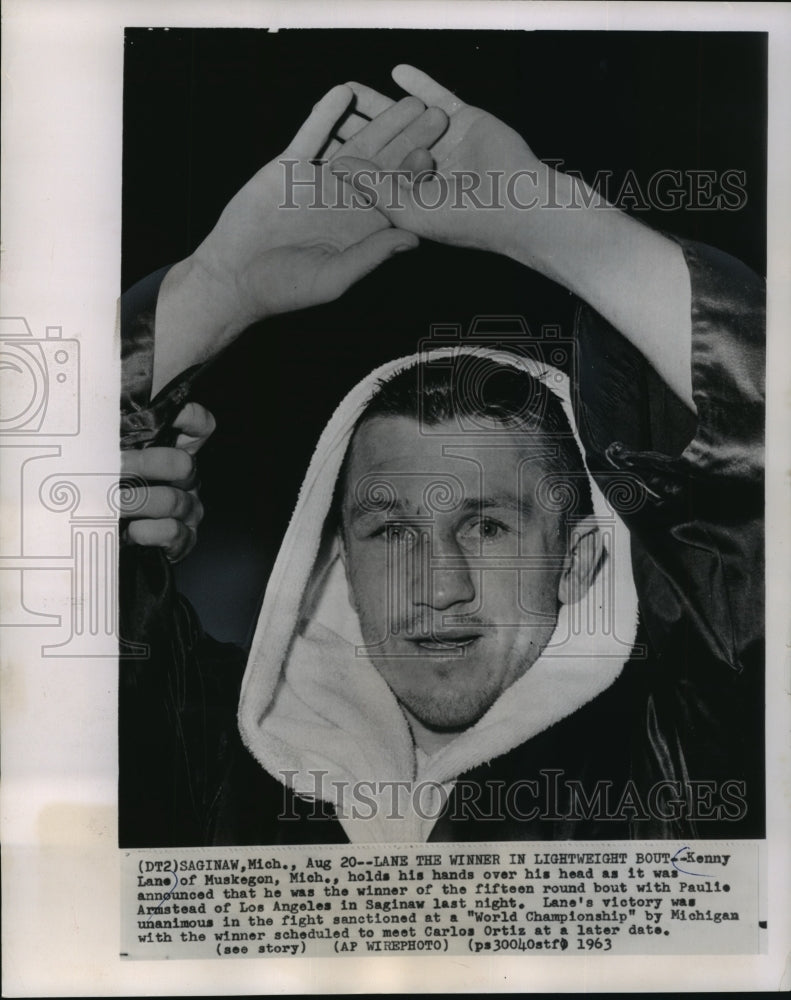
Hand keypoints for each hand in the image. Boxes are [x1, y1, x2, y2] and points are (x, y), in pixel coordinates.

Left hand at [120, 402, 214, 561]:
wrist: (104, 539)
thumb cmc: (108, 492)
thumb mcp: (110, 456)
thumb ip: (114, 433)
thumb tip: (100, 405)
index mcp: (175, 452)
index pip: (199, 427)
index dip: (191, 419)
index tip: (171, 415)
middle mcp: (186, 480)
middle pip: (183, 464)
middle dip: (147, 465)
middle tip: (115, 467)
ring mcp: (187, 510)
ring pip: (175, 501)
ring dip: (140, 502)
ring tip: (112, 504)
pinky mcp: (182, 541)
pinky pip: (176, 533)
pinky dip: (153, 532)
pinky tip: (133, 531)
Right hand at [151, 85, 446, 393]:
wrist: (234, 276)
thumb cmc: (285, 289)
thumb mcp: (333, 277)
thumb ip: (371, 255)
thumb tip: (413, 241)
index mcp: (362, 227)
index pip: (396, 198)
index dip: (417, 178)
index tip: (440, 159)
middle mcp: (346, 201)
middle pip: (384, 165)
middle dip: (409, 140)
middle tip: (436, 114)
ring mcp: (319, 181)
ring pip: (354, 145)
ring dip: (377, 121)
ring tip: (402, 98)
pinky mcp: (290, 167)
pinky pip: (312, 136)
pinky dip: (326, 115)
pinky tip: (343, 92)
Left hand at [331, 66, 542, 255]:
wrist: (517, 203)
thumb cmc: (464, 220)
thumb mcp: (408, 209)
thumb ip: (373, 186)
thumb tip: (338, 164)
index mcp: (410, 196)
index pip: (372, 176)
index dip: (347, 163)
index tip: (318, 152)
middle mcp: (425, 170)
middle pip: (383, 143)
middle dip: (357, 127)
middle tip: (327, 112)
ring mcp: (444, 144)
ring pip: (404, 119)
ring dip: (380, 104)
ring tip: (349, 87)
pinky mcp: (463, 121)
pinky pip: (436, 97)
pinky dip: (418, 83)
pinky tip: (397, 71)